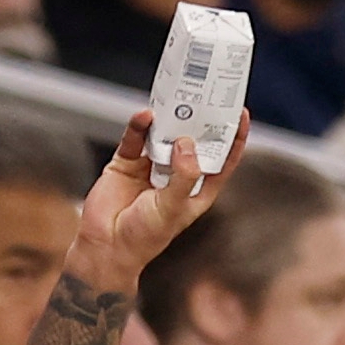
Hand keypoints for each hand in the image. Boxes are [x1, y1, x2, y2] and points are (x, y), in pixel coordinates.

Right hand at [65, 108, 250, 288]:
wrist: (105, 247)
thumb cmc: (144, 237)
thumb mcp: (172, 208)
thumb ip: (183, 176)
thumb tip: (186, 143)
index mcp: (197, 190)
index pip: (222, 160)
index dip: (233, 139)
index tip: (239, 115)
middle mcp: (177, 176)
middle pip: (194, 142)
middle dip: (199, 121)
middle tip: (205, 97)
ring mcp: (152, 167)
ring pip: (165, 135)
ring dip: (169, 119)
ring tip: (175, 100)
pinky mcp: (127, 163)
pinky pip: (136, 138)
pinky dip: (140, 126)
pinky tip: (145, 116)